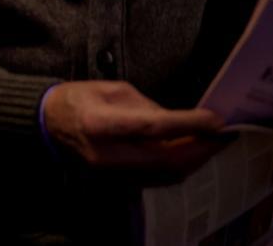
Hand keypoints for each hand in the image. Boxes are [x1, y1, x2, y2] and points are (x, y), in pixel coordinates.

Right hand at [42, 81, 228, 182]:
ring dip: (194, 161)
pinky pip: (156, 179)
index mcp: (100, 123)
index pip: (153, 128)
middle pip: (166, 159)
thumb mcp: (111, 90)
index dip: (189, 125)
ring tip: (213, 144)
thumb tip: (179, 121)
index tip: (216, 120)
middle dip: (200, 148)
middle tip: (224, 136)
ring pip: (165, 175)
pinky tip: (190, 154)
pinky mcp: (116, 182)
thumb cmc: (78, 99)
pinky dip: (178, 168)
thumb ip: (147, 106)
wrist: (48, 126)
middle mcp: (107, 154)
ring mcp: (111, 174)